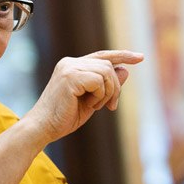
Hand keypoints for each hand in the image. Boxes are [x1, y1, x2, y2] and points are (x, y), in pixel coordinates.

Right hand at [24, 50, 143, 143]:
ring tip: (96, 107)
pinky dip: (100, 96)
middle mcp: (70, 63)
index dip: (122, 55)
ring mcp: (69, 68)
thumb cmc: (64, 117)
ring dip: (108, 93)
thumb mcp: (92, 101)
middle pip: (108, 65)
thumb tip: (126, 70)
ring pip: (106, 71)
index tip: (140, 57)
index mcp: (72, 66)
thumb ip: (107, 86)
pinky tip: (90, 105)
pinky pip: (99, 81)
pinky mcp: (70, 76)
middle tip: (110, 107)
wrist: (43, 127)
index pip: (102, 56)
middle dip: (116, 87)